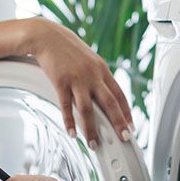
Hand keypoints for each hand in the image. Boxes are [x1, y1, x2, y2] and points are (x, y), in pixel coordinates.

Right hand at [26, 18, 134, 149]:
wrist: (47, 36)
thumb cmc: (68, 49)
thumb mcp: (89, 60)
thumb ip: (98, 77)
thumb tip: (105, 96)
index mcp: (102, 70)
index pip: (119, 95)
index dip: (127, 112)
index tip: (131, 126)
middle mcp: (92, 75)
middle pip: (109, 103)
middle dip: (118, 123)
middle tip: (123, 138)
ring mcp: (77, 79)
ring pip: (87, 109)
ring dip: (91, 129)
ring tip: (94, 144)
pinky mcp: (60, 82)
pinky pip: (66, 106)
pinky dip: (69, 122)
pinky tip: (72, 133)